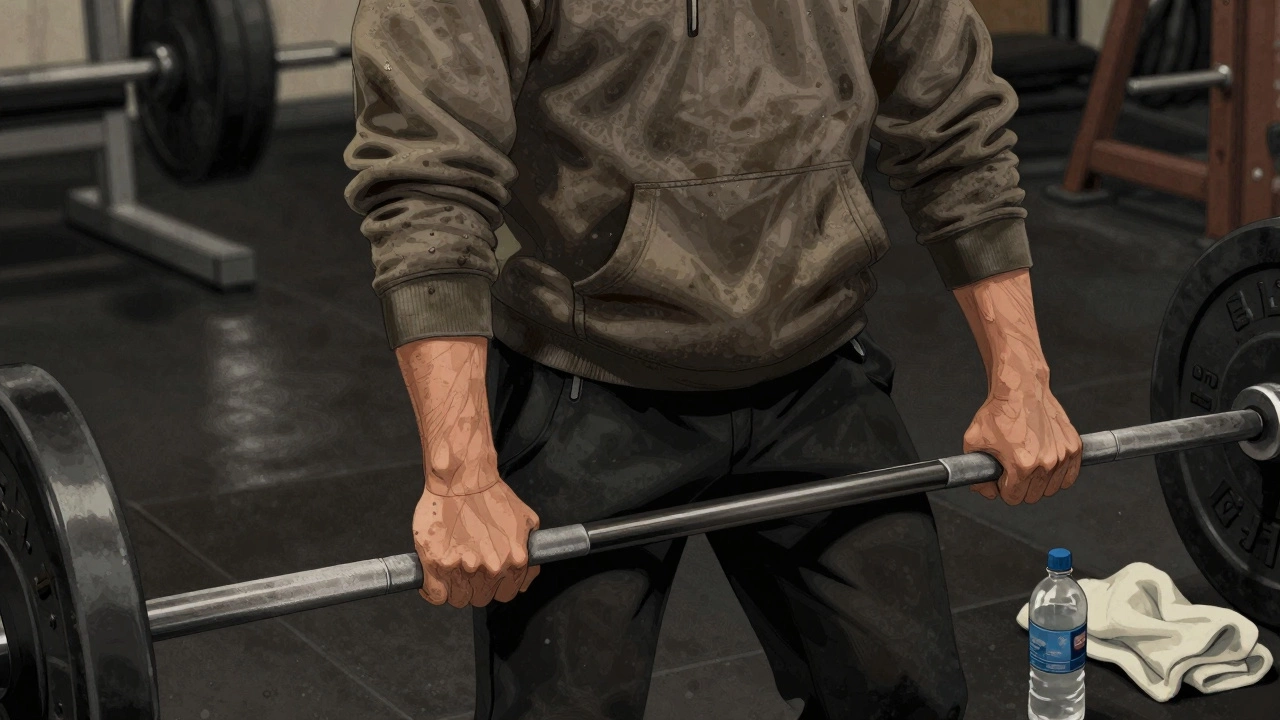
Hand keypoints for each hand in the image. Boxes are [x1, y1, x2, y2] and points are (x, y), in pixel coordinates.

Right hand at [413, 478, 540, 607]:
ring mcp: (464, 568)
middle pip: (481, 598)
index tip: (487, 578)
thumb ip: (528, 552)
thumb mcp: (525, 520)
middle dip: (474, 586)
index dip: (495, 586)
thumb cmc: (491, 495)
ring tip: (452, 568)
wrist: (462, 479)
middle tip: (467, 568)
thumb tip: (525, 574)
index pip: (505, 594)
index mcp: (515, 561)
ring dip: (454, 588)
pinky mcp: (438, 564)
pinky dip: (433, 590)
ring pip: (459, 599)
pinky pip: (436, 595)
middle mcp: (491, 569)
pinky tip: (436, 576)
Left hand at [963, 370, 1082, 504]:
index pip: (1014, 498)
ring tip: (1028, 464)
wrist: (1021, 389)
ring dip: (1039, 482)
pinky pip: (1069, 477)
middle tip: (1012, 470)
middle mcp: (1046, 463)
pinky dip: (1058, 476)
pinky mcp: (1074, 447)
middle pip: (1033, 496)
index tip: (1001, 478)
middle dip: (1020, 487)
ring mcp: (1062, 456)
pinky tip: (1045, 465)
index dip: (1002, 489)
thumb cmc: (997, 413)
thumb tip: (986, 492)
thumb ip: (977, 473)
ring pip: (1051, 489)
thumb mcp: (974, 443)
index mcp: (1022, 466)